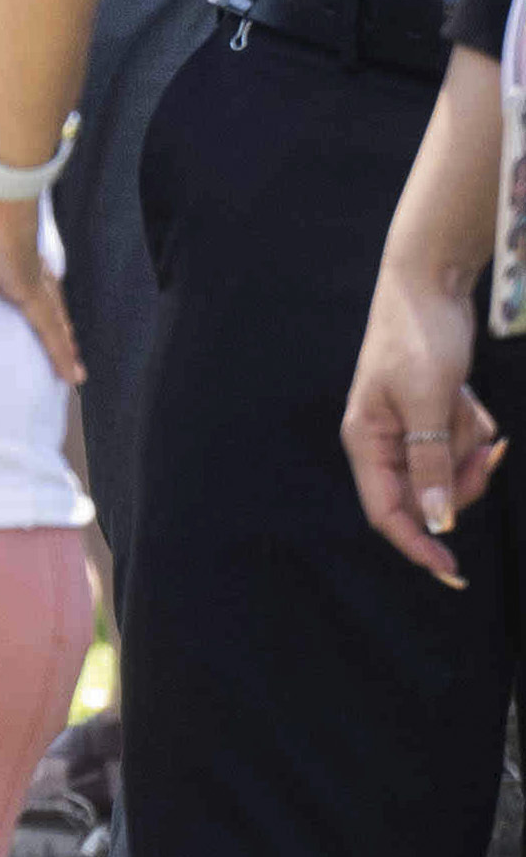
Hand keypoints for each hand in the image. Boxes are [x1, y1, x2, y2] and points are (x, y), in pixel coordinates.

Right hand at [0, 111, 77, 382]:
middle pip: (15, 281)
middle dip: (27, 301)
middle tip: (29, 324)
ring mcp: (15, 264)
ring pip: (41, 306)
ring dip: (54, 333)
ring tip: (65, 366)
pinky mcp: (25, 282)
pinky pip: (47, 321)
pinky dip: (60, 347)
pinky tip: (74, 376)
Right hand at [345, 245, 501, 580]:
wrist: (429, 285)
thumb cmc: (418, 339)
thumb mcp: (431, 403)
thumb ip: (432, 464)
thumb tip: (437, 521)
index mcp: (367, 441)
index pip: (388, 512)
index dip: (418, 544)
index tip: (452, 571)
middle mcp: (383, 442)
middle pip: (428, 493)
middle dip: (462, 477)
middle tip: (488, 450)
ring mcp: (408, 428)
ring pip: (449, 468)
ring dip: (469, 444)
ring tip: (468, 403)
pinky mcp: (430, 415)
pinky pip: (459, 443)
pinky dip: (472, 427)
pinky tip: (468, 397)